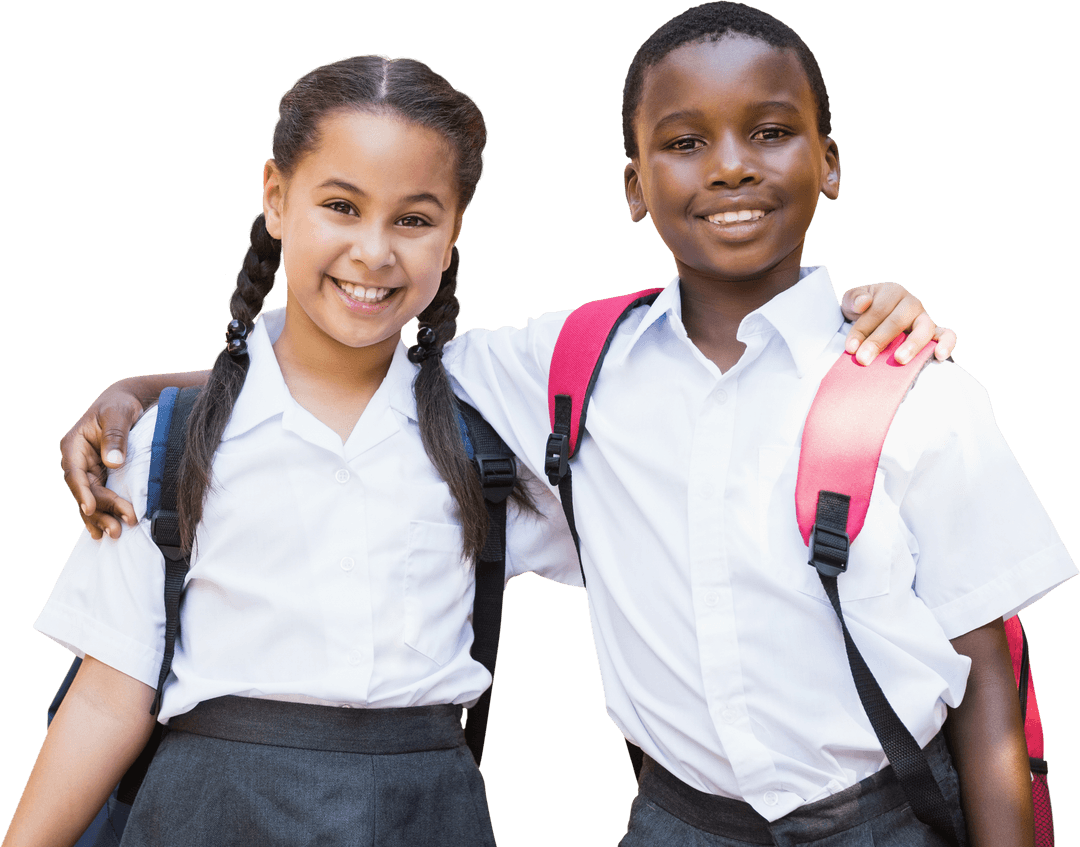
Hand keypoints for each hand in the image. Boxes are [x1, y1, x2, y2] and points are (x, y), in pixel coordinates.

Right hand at [60, 383, 143, 538]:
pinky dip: (102, 512)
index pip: (74, 473)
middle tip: (117, 529)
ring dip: (101, 517)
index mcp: (73, 445)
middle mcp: (76, 460)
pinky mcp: (98, 475)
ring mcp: (86, 469)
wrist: (127, 402)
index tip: (90, 509)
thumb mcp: (118, 415)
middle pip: (84, 490)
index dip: (82, 492)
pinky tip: (103, 531)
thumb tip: (113, 461)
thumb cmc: (120, 405)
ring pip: (90, 497)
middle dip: (99, 511)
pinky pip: (98, 496)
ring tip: (114, 534)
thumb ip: (115, 436)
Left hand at [840, 281, 956, 365]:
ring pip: (924, 327)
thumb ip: (854, 297)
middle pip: (897, 321)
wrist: (880, 305)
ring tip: (900, 359)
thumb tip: (863, 303)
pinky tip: (940, 356)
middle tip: (863, 359)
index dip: (862, 329)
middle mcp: (913, 300)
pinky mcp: (937, 329)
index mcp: (893, 290)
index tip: (850, 348)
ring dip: (912, 344)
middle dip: (879, 341)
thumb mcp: (854, 298)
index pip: (877, 310)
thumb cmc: (866, 305)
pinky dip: (947, 344)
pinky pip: (947, 333)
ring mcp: (927, 315)